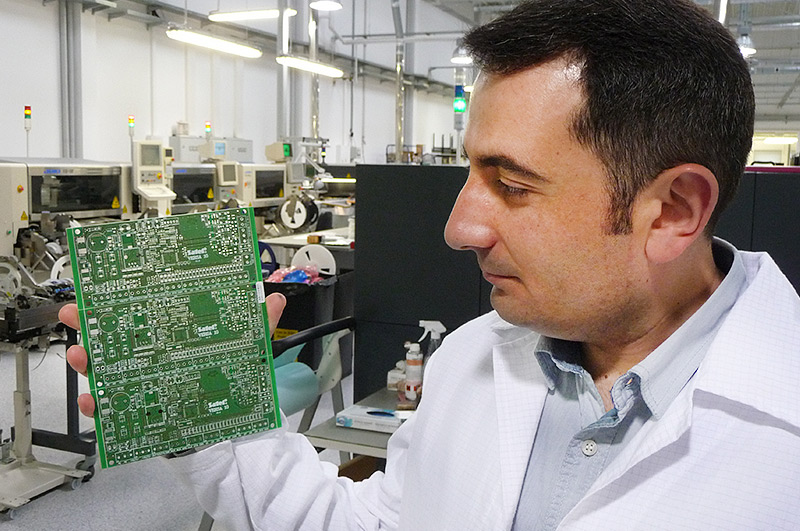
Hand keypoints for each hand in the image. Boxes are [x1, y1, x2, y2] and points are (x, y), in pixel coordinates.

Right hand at [58, 292, 287, 417]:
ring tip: (82, 355)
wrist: (234, 435)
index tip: (102, 285)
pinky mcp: (145, 414)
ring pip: (109, 372)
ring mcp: (148, 386)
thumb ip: (259, 325)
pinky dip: (101, 409)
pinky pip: (115, 412)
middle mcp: (157, 360)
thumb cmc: (234, 388)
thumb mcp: (249, 353)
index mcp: (176, 340)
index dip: (123, 298)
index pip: (147, 312)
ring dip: (89, 362)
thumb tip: (274, 299)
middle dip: (93, 323)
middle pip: (119, 338)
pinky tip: (95, 402)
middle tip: (76, 313)